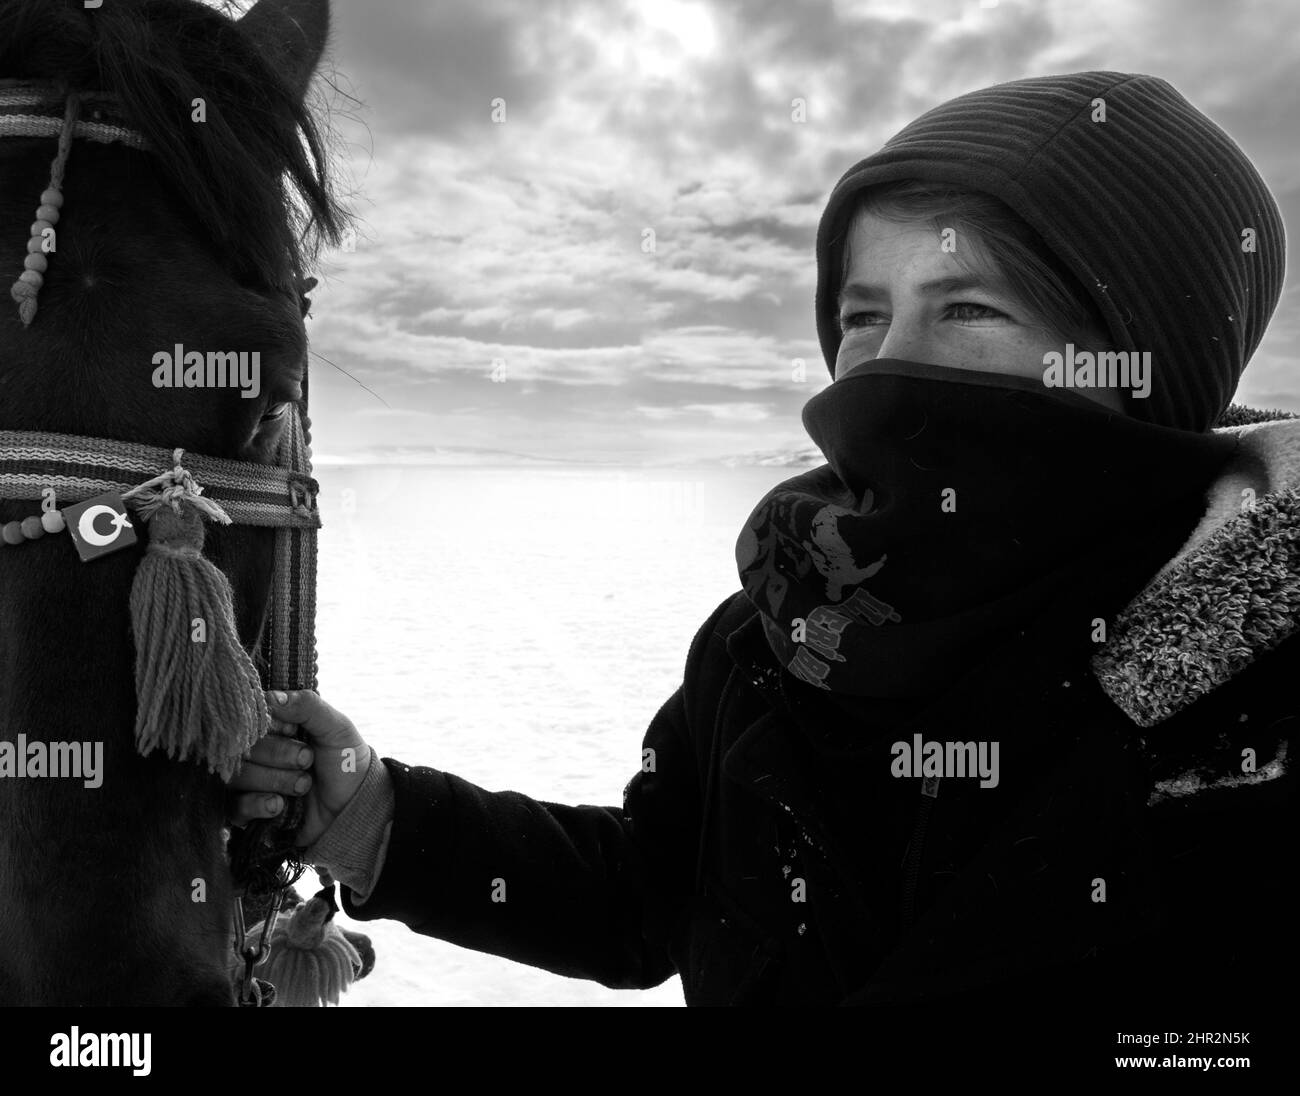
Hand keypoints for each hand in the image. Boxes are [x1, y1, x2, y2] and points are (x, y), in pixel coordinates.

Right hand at [225, 690, 373, 849]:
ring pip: (237, 776)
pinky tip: (280, 804)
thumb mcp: (336, 729)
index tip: (294, 730)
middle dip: (277, 754)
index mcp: (275, 726)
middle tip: (307, 759)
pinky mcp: (250, 811)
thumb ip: (308, 707)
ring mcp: (251, 782)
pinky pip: (234, 808)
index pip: (249, 718)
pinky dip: (257, 804)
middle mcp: (258, 752)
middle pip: (241, 748)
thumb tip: (271, 697)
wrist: (357, 807)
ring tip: (304, 785)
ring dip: (274, 780)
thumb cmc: (346, 762)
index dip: (270, 725)